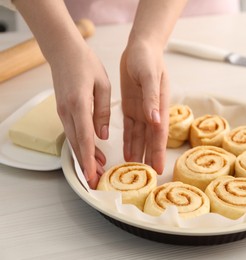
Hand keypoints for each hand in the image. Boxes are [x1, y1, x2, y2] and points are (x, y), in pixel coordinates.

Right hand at [50, 43, 110, 188]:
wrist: (64, 52)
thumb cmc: (86, 64)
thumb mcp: (103, 85)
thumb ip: (102, 111)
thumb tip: (103, 135)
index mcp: (79, 104)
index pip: (85, 137)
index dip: (89, 158)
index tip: (92, 174)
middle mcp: (67, 112)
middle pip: (77, 144)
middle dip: (87, 164)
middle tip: (96, 181)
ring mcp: (63, 112)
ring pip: (74, 141)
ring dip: (85, 157)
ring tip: (98, 170)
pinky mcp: (64, 111)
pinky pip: (73, 132)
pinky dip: (82, 145)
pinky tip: (93, 152)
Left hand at [120, 39, 168, 173]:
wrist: (140, 48)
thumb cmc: (148, 59)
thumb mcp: (150, 76)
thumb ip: (152, 98)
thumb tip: (156, 121)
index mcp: (159, 106)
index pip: (159, 134)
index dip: (158, 152)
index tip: (158, 169)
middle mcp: (152, 112)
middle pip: (151, 140)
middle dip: (149, 157)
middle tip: (147, 178)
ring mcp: (142, 110)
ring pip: (139, 136)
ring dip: (137, 152)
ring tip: (134, 170)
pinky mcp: (131, 107)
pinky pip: (129, 128)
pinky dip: (128, 140)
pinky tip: (126, 152)